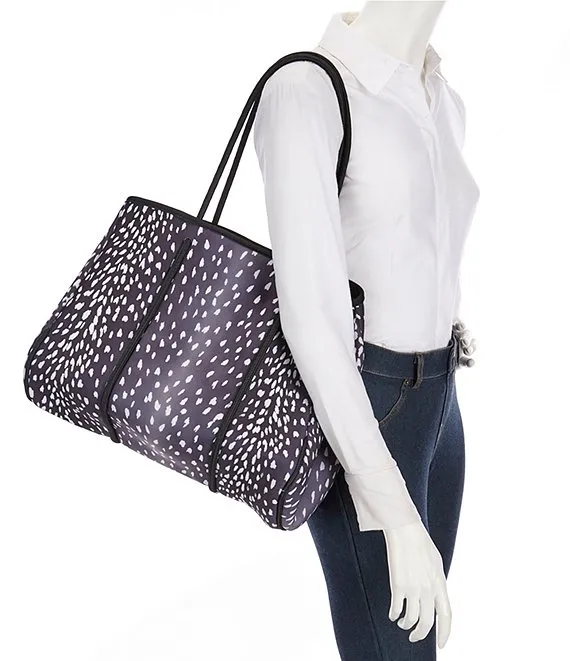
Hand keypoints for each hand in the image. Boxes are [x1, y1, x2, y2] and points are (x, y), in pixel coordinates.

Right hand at [384, 520, 451, 647]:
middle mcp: (428, 589)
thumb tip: (435, 594)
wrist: (405, 530)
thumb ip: (436, 581)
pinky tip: (393, 614)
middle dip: (421, 634)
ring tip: (402, 623)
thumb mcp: (436, 562)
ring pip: (411, 618)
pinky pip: (396, 608)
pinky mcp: (398, 585)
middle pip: (427, 622)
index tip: (441, 644)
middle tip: (414, 636)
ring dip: (406, 624)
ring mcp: (413, 588)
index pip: (446, 615)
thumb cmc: (420, 541)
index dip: (444, 633)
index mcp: (440, 583)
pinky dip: (394, 614)